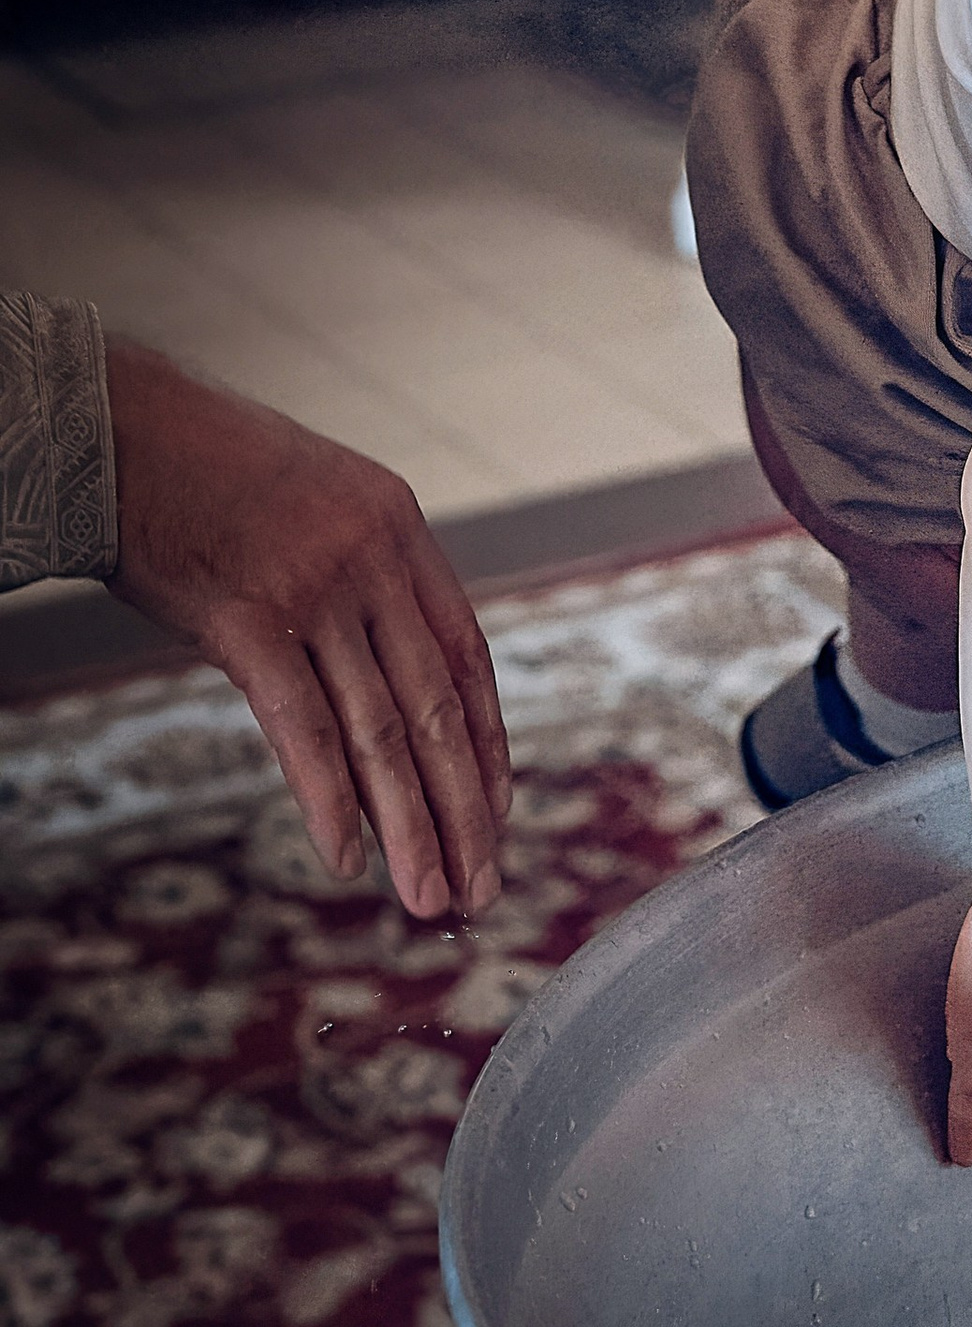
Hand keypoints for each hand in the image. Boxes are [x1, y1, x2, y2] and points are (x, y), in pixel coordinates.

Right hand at [103, 343, 510, 923]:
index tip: (500, 808)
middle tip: (482, 886)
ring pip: (381, 732)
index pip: (465, 657)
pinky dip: (330, 802)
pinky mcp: (245, 620)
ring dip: (411, 827)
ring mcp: (313, 589)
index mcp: (399, 528)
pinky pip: (303, 728)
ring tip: (433, 898)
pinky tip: (348, 859)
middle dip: (465, 809)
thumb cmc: (203, 469)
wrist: (117, 429)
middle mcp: (371, 559)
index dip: (487, 741)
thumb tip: (378, 657)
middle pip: (436, 708)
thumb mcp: (313, 499)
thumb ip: (359, 571)